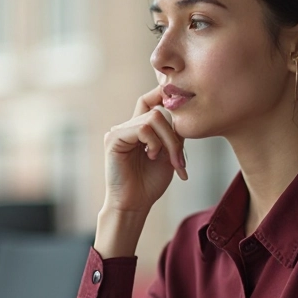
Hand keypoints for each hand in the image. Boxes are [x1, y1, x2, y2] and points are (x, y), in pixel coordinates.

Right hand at [102, 85, 187, 214]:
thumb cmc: (150, 183)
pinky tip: (150, 156)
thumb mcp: (170, 154)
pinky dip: (153, 143)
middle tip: (178, 159)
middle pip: (157, 110)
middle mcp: (128, 126)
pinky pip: (142, 128)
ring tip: (163, 159)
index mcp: (140, 128)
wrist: (136, 204)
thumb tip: (183, 112)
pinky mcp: (113, 138)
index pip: (150, 100)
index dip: (163, 94)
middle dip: (173, 134)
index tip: (179, 99)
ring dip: (166, 141)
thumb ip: (173, 134)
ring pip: (152, 118)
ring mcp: (119, 131)